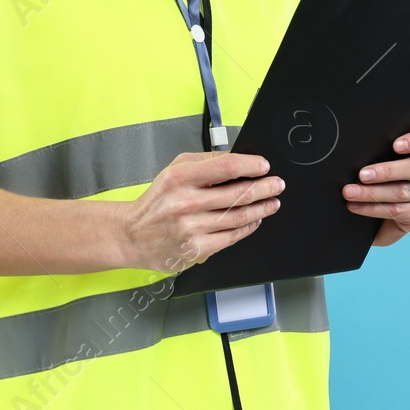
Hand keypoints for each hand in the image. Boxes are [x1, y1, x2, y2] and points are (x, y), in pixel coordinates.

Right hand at [117, 151, 283, 273]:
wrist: (133, 234)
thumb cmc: (157, 201)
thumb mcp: (173, 170)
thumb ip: (204, 162)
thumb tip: (236, 160)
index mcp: (180, 178)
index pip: (225, 167)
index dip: (250, 166)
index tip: (263, 166)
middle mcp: (186, 203)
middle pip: (237, 194)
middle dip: (263, 188)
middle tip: (276, 185)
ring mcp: (192, 228)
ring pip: (238, 217)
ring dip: (261, 209)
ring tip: (272, 202)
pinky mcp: (196, 249)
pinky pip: (231, 237)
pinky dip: (247, 228)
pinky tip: (255, 220)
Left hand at [342, 124, 409, 246]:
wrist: (373, 216)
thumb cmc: (372, 180)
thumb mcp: (375, 162)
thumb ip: (375, 152)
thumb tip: (353, 149)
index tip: (396, 145)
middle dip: (387, 171)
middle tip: (362, 174)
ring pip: (402, 191)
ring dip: (372, 192)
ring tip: (350, 192)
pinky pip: (396, 210)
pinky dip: (371, 208)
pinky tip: (355, 206)